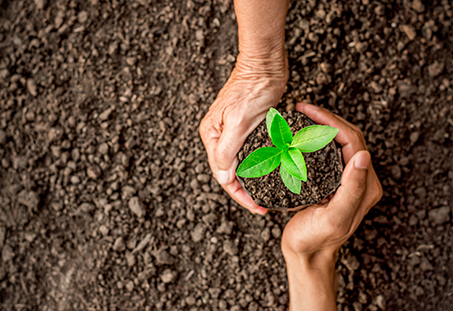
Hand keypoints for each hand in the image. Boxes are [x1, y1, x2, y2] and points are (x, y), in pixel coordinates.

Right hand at [199, 53, 287, 214]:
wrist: (265, 64)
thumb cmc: (251, 88)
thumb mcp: (238, 121)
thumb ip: (227, 150)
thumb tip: (223, 176)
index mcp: (212, 136)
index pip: (222, 174)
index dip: (239, 194)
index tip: (256, 207)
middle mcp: (219, 136)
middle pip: (230, 172)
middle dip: (245, 191)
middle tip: (262, 206)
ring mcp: (233, 132)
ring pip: (240, 165)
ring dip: (252, 181)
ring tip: (266, 195)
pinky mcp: (247, 128)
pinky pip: (250, 154)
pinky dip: (258, 166)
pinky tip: (269, 174)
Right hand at [281, 103, 382, 310]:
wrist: (306, 253)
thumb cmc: (316, 239)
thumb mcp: (334, 217)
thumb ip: (352, 189)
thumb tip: (363, 156)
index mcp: (364, 185)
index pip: (352, 140)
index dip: (331, 121)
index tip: (307, 111)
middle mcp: (359, 179)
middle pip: (347, 137)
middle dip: (326, 118)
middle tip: (302, 108)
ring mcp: (346, 179)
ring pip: (338, 142)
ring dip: (321, 125)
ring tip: (301, 116)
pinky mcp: (332, 181)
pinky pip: (328, 152)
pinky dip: (315, 138)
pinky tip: (301, 135)